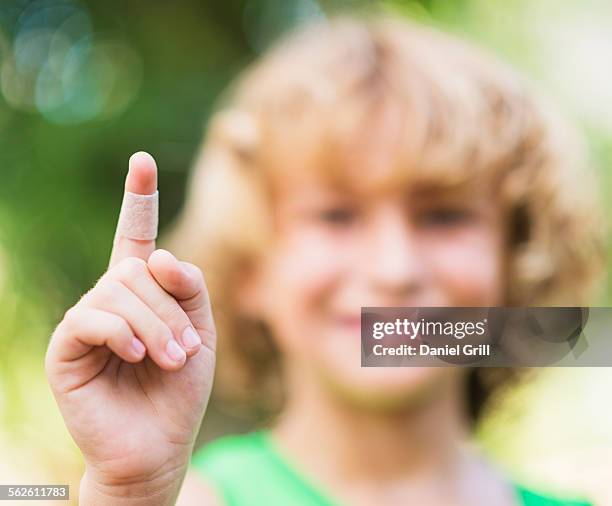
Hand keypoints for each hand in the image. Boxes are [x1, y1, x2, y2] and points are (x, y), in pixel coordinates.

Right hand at [46, 152, 215, 504]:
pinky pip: (91, 317)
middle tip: (186, 349)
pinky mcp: (65, 347)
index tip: (142, 161)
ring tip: (171, 359)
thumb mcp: (202, 332)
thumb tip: (159, 257)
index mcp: (143, 293)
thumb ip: (190, 289)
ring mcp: (86, 320)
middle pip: (138, 269)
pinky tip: (134, 355)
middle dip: (171, 307)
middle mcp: (110, 298)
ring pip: (119, 290)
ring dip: (156, 325)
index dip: (139, 199)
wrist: (158, 445)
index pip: (137, 237)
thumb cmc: (179, 389)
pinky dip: (122, 333)